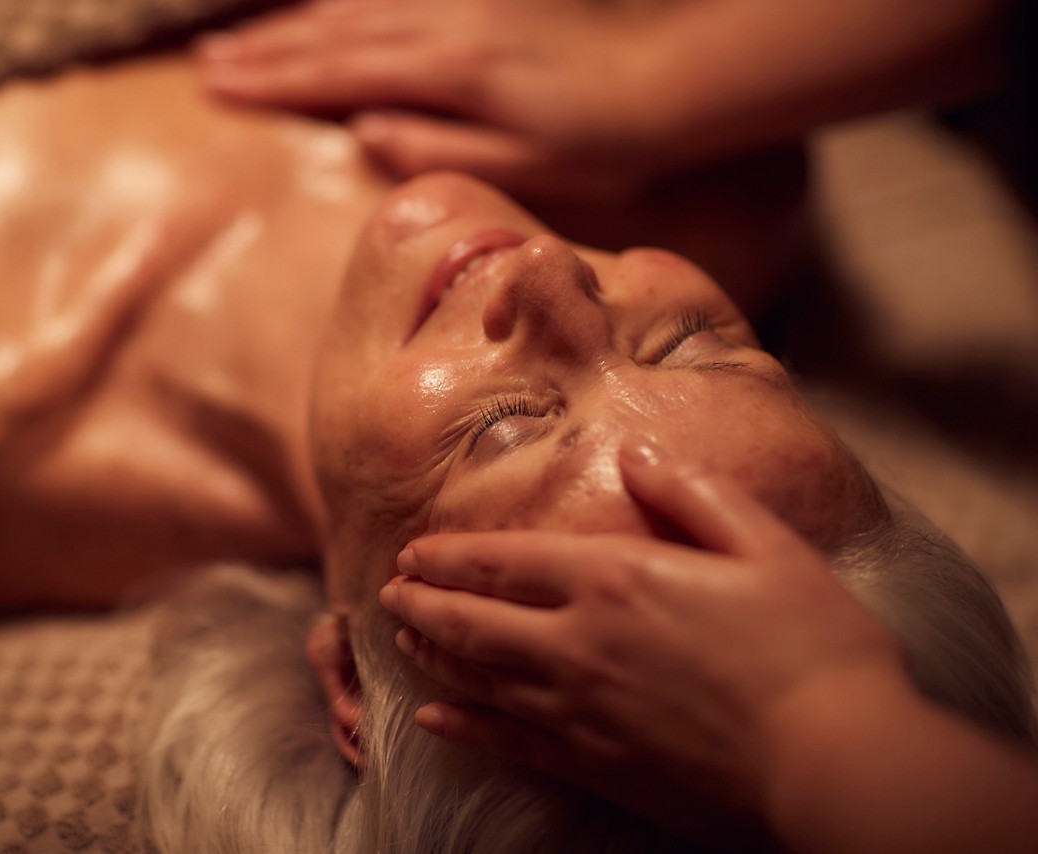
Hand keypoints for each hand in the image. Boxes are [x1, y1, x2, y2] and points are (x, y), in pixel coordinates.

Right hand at [198, 0, 667, 202]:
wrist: (672, 77)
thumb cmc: (603, 138)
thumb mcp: (526, 164)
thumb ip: (439, 148)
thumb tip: (363, 131)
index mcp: (451, 69)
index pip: (339, 72)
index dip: (272, 80)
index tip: (214, 88)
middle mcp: (447, 21)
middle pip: (335, 31)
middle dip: (264, 49)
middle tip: (203, 66)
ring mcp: (463, 2)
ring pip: (357, 5)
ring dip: (292, 22)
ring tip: (238, 37)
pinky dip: (345, 3)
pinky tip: (321, 9)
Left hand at [377, 443, 907, 833]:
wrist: (834, 759)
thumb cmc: (812, 646)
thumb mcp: (764, 544)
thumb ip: (691, 494)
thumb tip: (634, 453)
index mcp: (614, 579)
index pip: (503, 561)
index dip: (449, 556)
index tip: (412, 552)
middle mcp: (577, 643)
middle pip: (472, 621)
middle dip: (421, 604)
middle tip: (387, 595)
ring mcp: (578, 710)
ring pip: (477, 679)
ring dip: (431, 657)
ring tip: (400, 642)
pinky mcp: (593, 765)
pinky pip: (505, 743)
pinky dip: (462, 727)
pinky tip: (434, 721)